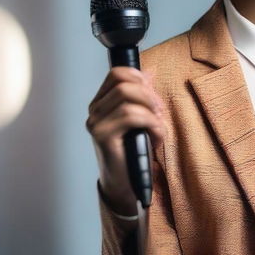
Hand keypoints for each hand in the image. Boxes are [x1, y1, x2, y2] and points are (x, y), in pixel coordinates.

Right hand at [86, 66, 165, 210]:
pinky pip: (132, 116)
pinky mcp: (102, 136)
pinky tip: (156, 138)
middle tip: (159, 113)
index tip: (153, 94)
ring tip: (158, 128)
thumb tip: (150, 72)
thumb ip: (144, 95)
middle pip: (124, 83)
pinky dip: (151, 124)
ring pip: (128, 99)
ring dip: (152, 112)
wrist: (127, 183)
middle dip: (149, 95)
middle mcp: (95, 110)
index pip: (117, 73)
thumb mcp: (143, 118)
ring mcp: (96, 122)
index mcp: (103, 102)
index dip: (139, 77)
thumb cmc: (136, 150)